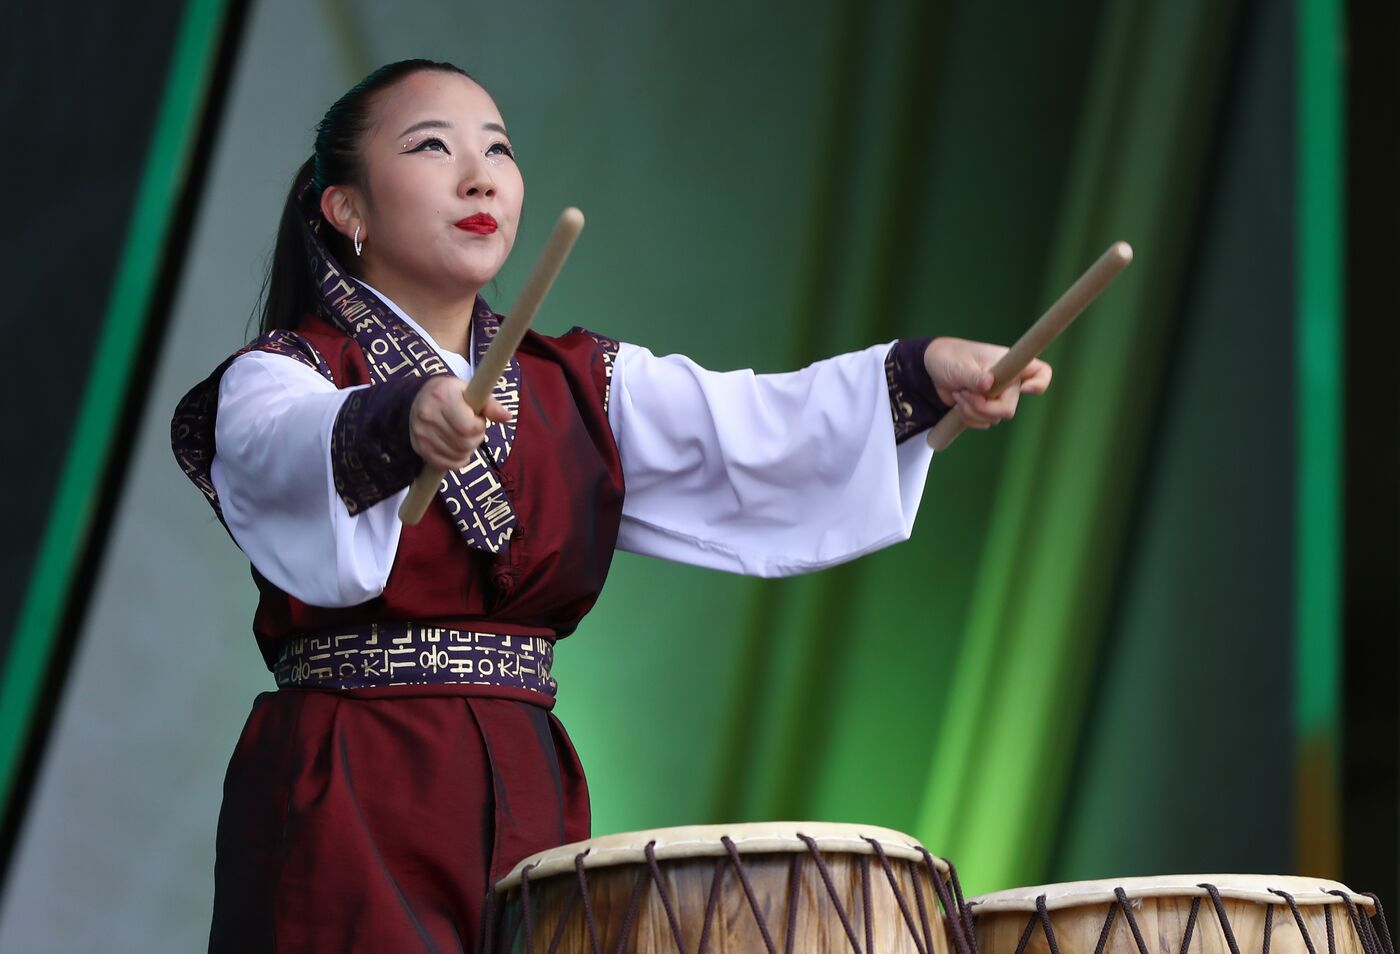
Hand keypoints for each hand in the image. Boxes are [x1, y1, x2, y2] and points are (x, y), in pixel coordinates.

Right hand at [408, 376, 512, 469]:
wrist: (422, 398)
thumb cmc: (453, 395)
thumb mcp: (472, 392)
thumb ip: (491, 405)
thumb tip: (507, 417)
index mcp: (442, 397)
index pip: (468, 427)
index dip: (479, 427)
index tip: (477, 419)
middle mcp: (428, 415)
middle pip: (463, 443)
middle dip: (475, 439)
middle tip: (472, 430)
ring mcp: (421, 433)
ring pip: (456, 455)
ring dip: (467, 450)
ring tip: (463, 436)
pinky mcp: (419, 447)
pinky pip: (445, 464)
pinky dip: (457, 460)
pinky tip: (457, 448)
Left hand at [923, 337, 1051, 429]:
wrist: (933, 370)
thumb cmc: (950, 358)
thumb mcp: (960, 365)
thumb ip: (974, 376)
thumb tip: (988, 383)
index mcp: (1010, 364)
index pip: (1040, 372)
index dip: (1039, 383)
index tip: (1024, 389)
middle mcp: (1009, 381)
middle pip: (1009, 408)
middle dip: (984, 407)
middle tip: (966, 394)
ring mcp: (998, 397)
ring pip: (994, 419)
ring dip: (972, 411)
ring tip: (960, 394)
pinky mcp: (986, 409)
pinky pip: (983, 423)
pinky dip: (969, 418)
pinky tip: (959, 404)